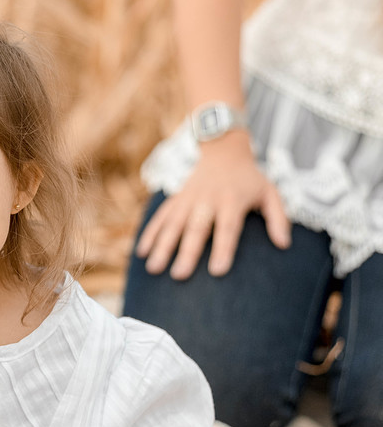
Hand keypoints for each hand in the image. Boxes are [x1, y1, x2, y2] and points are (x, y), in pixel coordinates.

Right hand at [135, 132, 290, 279]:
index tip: (217, 271)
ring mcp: (188, 199)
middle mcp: (207, 200)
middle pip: (195, 229)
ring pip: (173, 224)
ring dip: (162, 246)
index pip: (227, 228)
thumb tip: (284, 244)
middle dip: (186, 252)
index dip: (223, 249)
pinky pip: (160, 217)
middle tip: (180, 276)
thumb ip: (278, 219)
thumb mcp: (270, 193)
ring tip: (154, 269)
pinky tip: (141, 253)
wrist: (222, 150)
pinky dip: (150, 234)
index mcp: (232, 200)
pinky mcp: (175, 199)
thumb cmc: (249, 179)